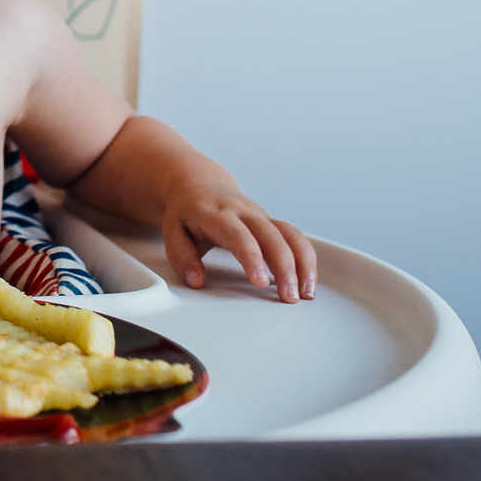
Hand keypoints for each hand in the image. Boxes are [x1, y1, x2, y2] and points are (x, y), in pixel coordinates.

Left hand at [160, 175, 316, 303]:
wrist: (200, 184)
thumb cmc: (187, 212)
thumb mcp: (173, 231)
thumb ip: (181, 256)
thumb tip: (195, 280)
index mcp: (216, 214)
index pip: (238, 234)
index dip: (252, 257)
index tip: (261, 282)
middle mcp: (243, 212)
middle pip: (270, 235)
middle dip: (284, 266)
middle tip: (289, 296)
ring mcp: (260, 215)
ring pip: (289, 233)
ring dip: (302, 262)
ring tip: (306, 293)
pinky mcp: (270, 221)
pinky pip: (294, 235)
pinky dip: (305, 257)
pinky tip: (308, 280)